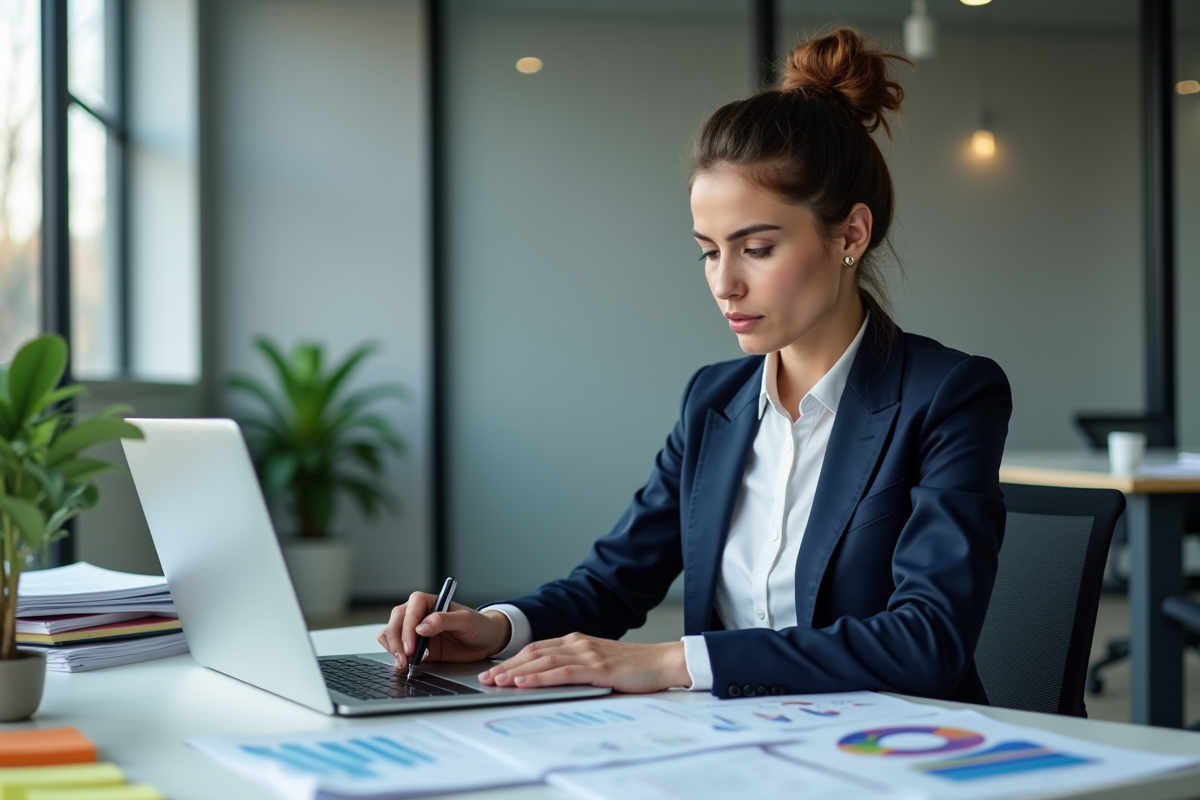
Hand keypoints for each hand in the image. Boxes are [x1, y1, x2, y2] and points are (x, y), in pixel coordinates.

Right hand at [377, 592, 511, 669]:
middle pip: (395, 622)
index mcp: (428, 601)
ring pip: (390, 633)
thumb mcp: (466, 620)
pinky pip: (395, 648)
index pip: (410, 611)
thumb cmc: (478, 625)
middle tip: (403, 660)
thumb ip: (444, 620)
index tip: (412, 647)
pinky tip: (405, 665)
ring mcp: (413, 630)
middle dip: (396, 641)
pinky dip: (395, 655)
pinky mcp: (414, 646)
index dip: (407, 629)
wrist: (486, 641)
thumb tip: (421, 628)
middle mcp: (417, 614)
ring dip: (392, 648)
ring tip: (403, 664)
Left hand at [478, 633, 688, 693]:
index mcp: (577, 641)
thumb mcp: (598, 663)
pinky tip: (524, 682)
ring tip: (496, 681)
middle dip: (506, 666)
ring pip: (543, 662)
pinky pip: (562, 673)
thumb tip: (550, 677)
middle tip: (485, 678)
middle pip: (534, 653)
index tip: (494, 671)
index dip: (512, 660)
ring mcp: (588, 654)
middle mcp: (578, 643)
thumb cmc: (633, 667)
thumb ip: (576, 666)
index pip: (536, 648)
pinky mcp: (597, 669)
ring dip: (516, 672)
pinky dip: (539, 677)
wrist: (662, 662)